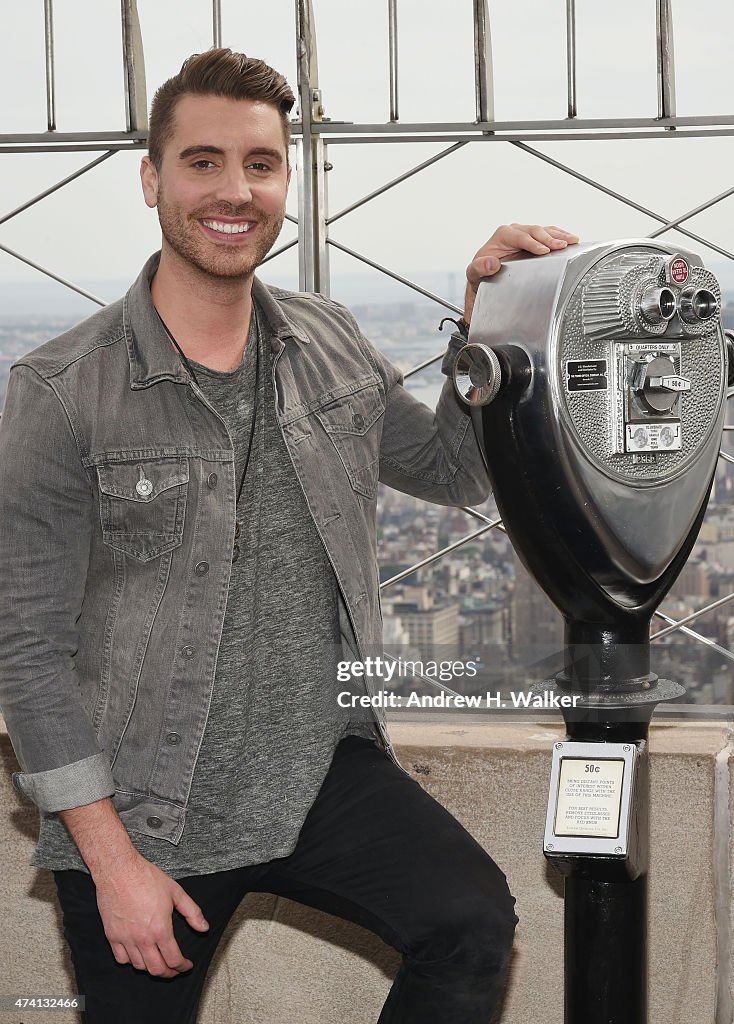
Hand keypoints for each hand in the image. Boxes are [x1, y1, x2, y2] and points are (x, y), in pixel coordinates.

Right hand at [94, 852, 209, 977]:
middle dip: (169, 973)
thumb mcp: (176, 892)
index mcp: (160, 929)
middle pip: (156, 969)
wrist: (119, 870)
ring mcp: (125, 938)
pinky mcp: (112, 935)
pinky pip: (121, 958)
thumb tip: (204, 928)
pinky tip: (137, 954)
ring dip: (151, 968)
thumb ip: (192, 912)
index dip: (183, 966)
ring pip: (139, 966)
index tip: (186, 965)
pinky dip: (130, 961)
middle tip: (174, 969)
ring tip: (158, 961)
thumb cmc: (146, 878)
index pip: (174, 959)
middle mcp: (143, 938)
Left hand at [464, 223, 578, 323]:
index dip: (532, 243)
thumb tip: (491, 263)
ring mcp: (526, 235)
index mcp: (502, 235)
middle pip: (535, 231)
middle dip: (549, 238)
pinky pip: (550, 234)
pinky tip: (571, 241)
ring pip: (545, 230)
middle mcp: (515, 231)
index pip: (520, 236)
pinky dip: (561, 236)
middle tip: (561, 246)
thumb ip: (480, 267)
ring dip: (559, 235)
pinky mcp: (535, 240)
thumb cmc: (481, 274)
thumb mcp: (474, 273)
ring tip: (572, 241)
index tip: (543, 251)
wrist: (486, 278)